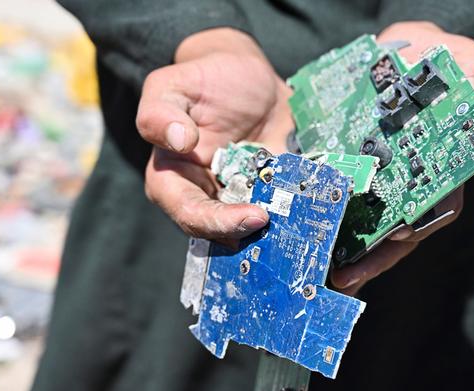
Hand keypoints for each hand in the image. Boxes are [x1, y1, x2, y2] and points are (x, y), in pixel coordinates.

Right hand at [138, 28, 292, 238]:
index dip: (217, 222)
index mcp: (173, 178)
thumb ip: (159, 112)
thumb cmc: (202, 81)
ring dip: (274, 231)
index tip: (252, 216)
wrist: (246, 76)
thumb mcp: (170, 86)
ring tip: (297, 222)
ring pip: (252, 229)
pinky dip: (297, 213)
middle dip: (247, 232)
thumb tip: (180, 141)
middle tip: (274, 221)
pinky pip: (283, 211)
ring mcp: (241, 197)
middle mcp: (205, 195)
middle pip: (221, 231)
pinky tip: (314, 207)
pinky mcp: (271, 192)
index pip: (188, 213)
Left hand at [332, 21, 473, 294]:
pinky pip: (336, 211)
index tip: (399, 237)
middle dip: (374, 255)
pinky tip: (303, 242)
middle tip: (345, 276)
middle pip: (397, 230)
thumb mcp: (447, 54)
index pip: (439, 204)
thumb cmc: (425, 56)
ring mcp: (377, 186)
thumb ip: (468, 68)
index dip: (421, 224)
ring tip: (321, 274)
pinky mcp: (345, 180)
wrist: (384, 57)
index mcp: (439, 164)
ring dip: (346, 254)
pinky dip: (324, 227)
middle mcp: (409, 183)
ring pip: (366, 229)